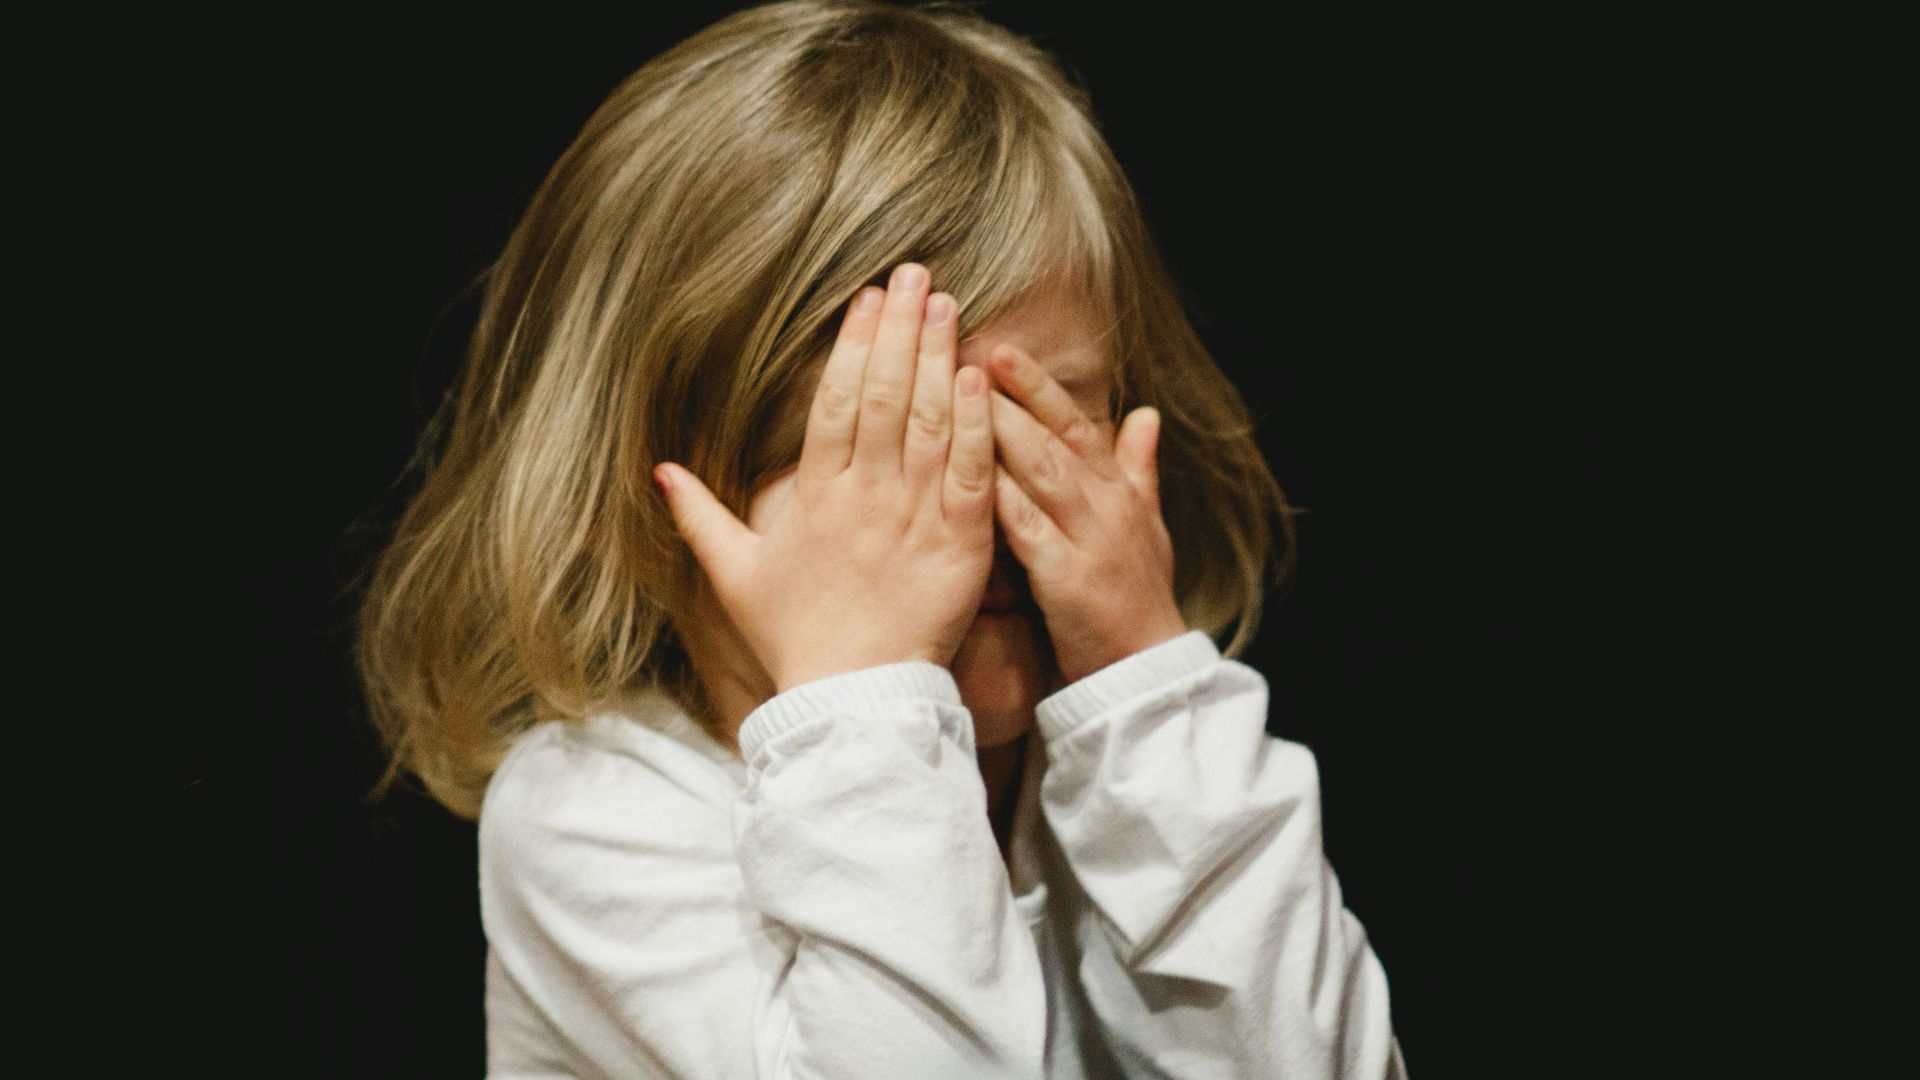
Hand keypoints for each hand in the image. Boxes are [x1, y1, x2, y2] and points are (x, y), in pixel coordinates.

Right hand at [653, 263, 997, 692]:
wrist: (852, 700)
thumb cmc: (794, 639)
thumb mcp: (736, 576)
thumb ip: (701, 517)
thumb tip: (661, 471)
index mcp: (814, 497)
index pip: (836, 403)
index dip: (853, 345)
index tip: (868, 298)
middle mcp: (864, 498)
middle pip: (885, 396)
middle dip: (901, 330)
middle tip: (918, 275)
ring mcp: (913, 519)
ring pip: (929, 423)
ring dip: (941, 358)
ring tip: (950, 306)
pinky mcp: (959, 546)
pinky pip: (970, 473)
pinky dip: (976, 424)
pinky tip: (980, 377)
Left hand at [984, 344, 1187, 684]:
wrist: (1147, 672)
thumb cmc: (1138, 598)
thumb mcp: (1147, 526)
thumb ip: (1138, 468)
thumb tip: (1147, 413)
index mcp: (1116, 490)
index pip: (1073, 423)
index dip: (1036, 385)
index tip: (999, 348)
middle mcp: (1105, 504)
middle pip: (1052, 436)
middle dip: (1009, 393)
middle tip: (964, 352)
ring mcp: (1089, 539)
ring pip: (1040, 471)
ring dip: (1000, 430)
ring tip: (958, 394)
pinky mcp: (1068, 578)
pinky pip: (1028, 530)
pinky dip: (999, 500)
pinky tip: (965, 476)